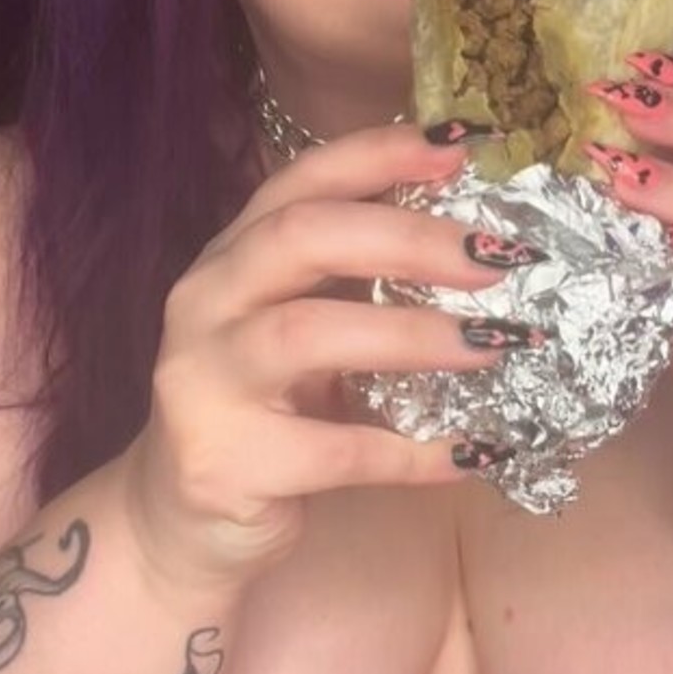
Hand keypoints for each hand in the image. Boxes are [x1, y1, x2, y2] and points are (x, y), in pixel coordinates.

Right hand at [125, 124, 535, 584]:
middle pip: (303, 237)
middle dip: (408, 238)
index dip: (381, 154)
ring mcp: (204, 382)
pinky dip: (413, 452)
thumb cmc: (263, 413)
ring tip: (494, 343)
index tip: (463, 146)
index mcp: (230, 257)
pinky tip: (473, 451)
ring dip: (414, 335)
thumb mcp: (298, 330)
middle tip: (493, 258)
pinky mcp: (225, 463)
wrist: (178, 527)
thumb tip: (476, 239)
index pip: (302, 180)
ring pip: (309, 334)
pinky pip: (336, 451)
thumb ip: (356, 282)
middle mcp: (204, 303)